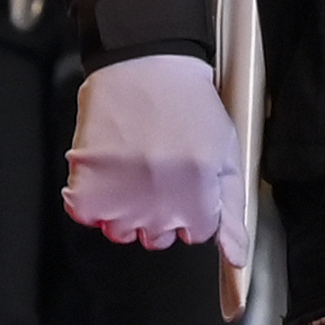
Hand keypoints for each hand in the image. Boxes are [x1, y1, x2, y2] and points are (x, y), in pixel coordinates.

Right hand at [63, 52, 242, 250]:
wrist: (143, 65)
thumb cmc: (188, 104)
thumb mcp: (226, 154)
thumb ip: (232, 213)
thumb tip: (236, 259)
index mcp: (196, 202)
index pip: (195, 233)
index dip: (191, 206)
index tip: (185, 178)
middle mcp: (159, 209)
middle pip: (158, 238)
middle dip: (159, 210)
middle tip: (158, 167)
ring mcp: (120, 202)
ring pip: (122, 231)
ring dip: (125, 207)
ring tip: (131, 166)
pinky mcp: (87, 190)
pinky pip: (87, 215)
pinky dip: (93, 198)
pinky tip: (107, 167)